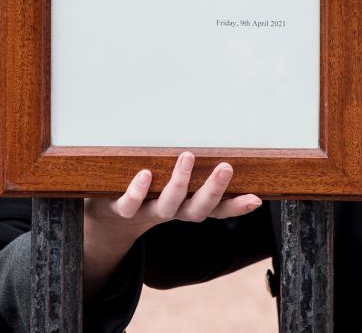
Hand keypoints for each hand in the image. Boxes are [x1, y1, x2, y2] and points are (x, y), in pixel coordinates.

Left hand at [82, 152, 261, 297]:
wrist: (105, 221)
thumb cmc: (145, 193)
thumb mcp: (170, 185)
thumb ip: (191, 169)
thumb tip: (217, 139)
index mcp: (184, 206)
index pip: (215, 209)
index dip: (235, 207)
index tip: (256, 199)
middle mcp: (170, 212)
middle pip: (196, 209)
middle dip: (213, 190)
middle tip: (226, 168)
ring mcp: (145, 212)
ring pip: (167, 205)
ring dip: (179, 183)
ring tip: (187, 156)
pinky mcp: (120, 209)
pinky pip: (130, 204)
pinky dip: (137, 191)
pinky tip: (145, 173)